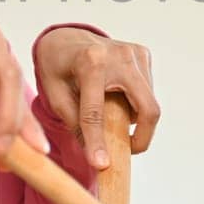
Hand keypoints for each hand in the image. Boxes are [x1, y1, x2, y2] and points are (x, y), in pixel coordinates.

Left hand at [33, 28, 159, 169]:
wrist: (65, 38)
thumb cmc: (57, 67)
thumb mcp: (54, 94)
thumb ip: (74, 122)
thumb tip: (97, 157)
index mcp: (90, 62)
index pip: (96, 111)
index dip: (98, 142)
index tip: (101, 165)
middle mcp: (119, 55)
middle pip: (146, 107)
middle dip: (142, 136)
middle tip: (127, 151)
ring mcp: (135, 52)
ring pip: (149, 102)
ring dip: (136, 119)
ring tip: (113, 119)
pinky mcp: (143, 55)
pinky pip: (148, 92)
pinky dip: (137, 105)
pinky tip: (118, 100)